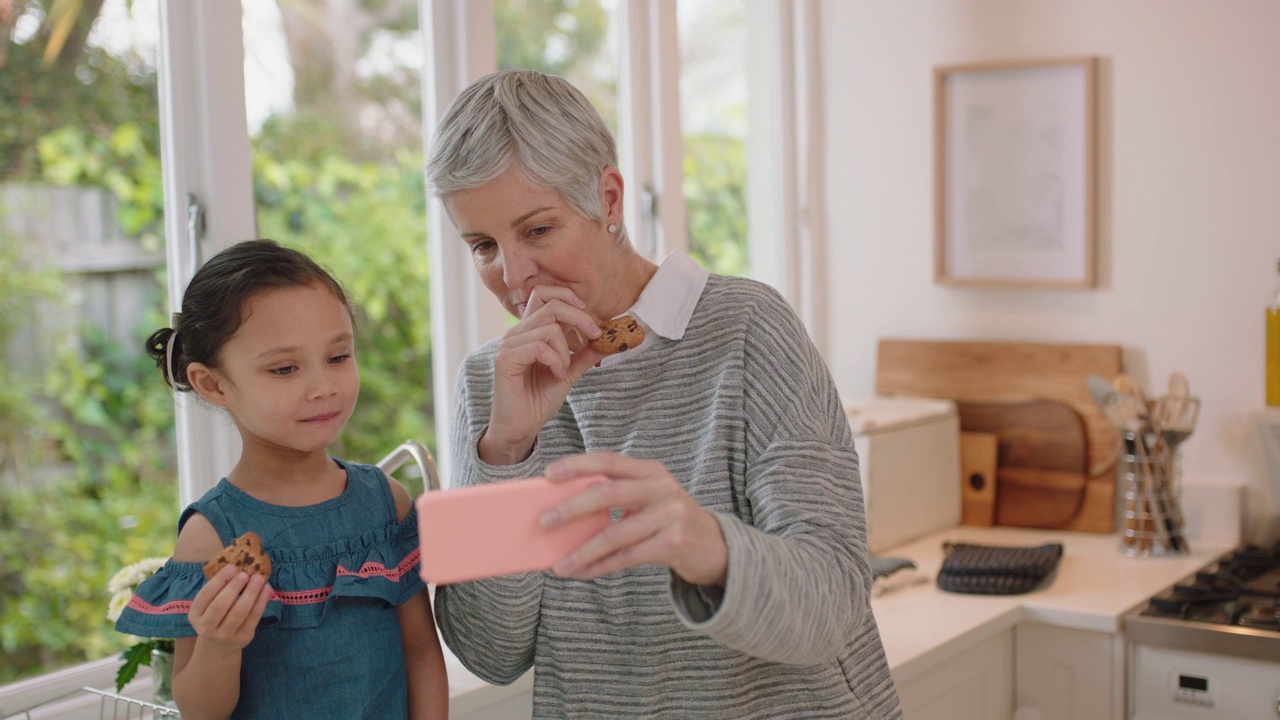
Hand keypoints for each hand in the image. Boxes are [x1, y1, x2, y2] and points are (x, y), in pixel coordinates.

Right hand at [187, 566, 271, 655]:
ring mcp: (224, 635)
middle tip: (245, 573)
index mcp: (195, 615)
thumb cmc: (215, 618)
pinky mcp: (242, 638)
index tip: (232, 567)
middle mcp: (206, 628)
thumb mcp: (208, 607)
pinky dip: (261, 602)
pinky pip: (253, 618)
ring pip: (238, 613)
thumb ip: (218, 590)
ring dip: (250, 593)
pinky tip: (266, 589)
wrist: (218, 647)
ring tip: (259, 578)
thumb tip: (237, 567)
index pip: (205, 596)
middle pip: (220, 606)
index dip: (219, 580)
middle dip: (233, 587)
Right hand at [481, 286, 603, 464]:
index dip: (566, 295)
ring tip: (563, 371)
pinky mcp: (505, 359)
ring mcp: (509, 345)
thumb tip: (609, 340)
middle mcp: (516, 333)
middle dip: (580, 320)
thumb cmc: (538, 400)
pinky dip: (555, 361)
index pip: (542, 293)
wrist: (521, 427)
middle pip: (552, 306)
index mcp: (529, 330)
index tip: (586, 311)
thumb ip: (585, 355)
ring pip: (549, 329)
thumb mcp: (568, 372)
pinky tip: (556, 375)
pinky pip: (539, 347)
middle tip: (595, 336)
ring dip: (565, 352)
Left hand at [540, 452, 727, 586]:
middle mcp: (662, 488)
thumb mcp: (649, 500)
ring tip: (559, 566)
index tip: (548, 473)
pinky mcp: (675, 543)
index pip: (608, 461)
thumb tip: (564, 514)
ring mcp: (670, 515)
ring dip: (582, 552)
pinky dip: (601, 567)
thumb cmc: (669, 521)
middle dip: (571, 508)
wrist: (716, 547)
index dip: (577, 465)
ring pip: (615, 534)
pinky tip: (583, 573)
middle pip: (608, 494)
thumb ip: (616, 499)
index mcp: (650, 471)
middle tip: (544, 521)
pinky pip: (628, 557)